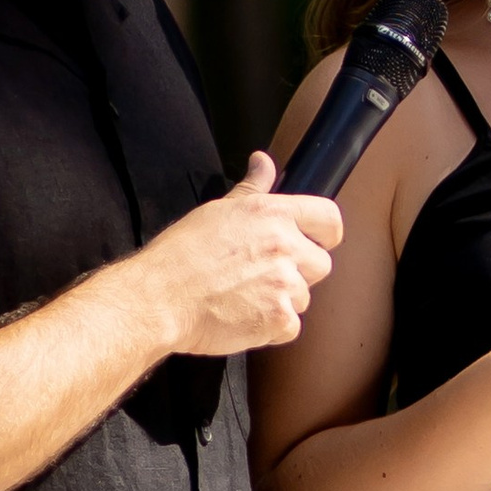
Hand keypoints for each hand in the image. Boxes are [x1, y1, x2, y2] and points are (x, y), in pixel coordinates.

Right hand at [150, 153, 342, 356]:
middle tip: (263, 276)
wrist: (161, 297)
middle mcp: (285, 246)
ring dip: (281, 302)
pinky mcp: (279, 319)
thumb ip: (252, 188)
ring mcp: (284, 284)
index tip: (315, 243)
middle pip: (321, 264)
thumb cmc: (183, 254)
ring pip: (303, 297)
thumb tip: (263, 162)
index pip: (329, 217)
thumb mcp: (219, 210)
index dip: (326, 234)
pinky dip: (271, 329)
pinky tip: (243, 317)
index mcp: (273, 214)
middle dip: (300, 273)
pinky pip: (291, 327)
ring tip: (244, 297)